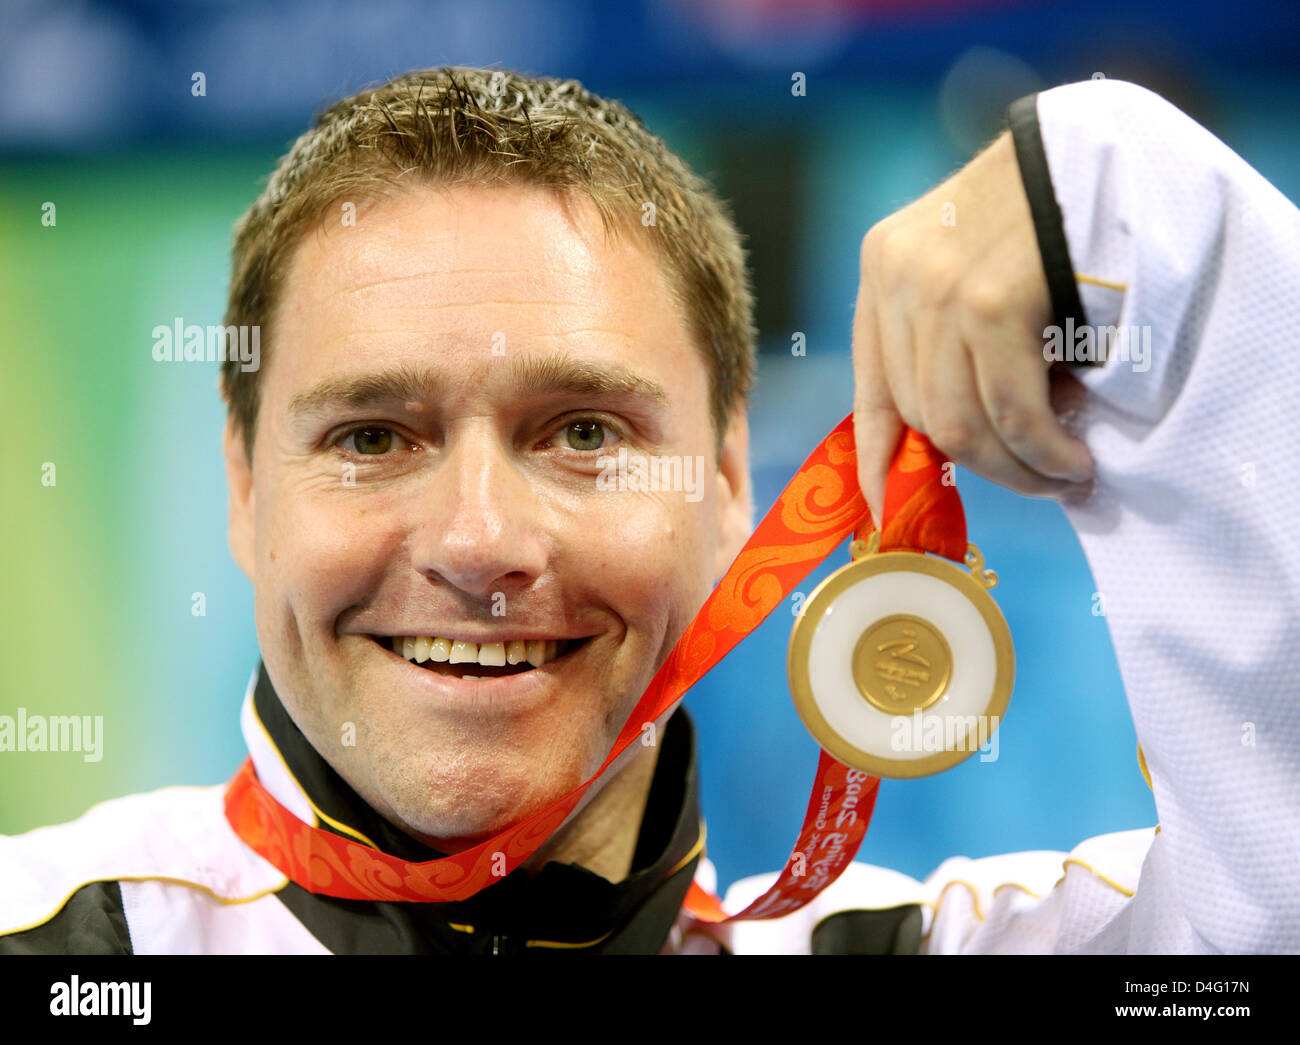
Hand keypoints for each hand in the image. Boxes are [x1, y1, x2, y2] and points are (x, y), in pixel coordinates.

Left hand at [851, 130, 1093, 524]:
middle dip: (980, 469)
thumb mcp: (973, 271)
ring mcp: (937, 286)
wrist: (1105, 147)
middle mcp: (898, 276)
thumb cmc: (1047, 217)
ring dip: (1017, 469)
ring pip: (959, 424)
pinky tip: (1070, 458)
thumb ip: (946, 342)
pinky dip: (1041, 450)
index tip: (886, 516)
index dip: (877, 463)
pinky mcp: (990, 298)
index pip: (870, 390)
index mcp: (883, 267)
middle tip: (1035, 483)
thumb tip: (950, 447)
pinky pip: (1009, 408)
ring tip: (1061, 474)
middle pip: (920, 416)